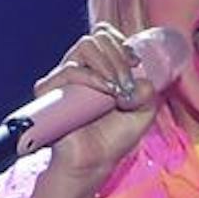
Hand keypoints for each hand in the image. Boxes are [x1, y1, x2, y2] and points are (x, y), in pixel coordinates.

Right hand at [27, 23, 159, 191]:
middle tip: (127, 82)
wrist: (94, 163)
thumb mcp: (144, 112)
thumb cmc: (114, 138)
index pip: (105, 34)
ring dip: (109, 64)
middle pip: (97, 36)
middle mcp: (79, 68)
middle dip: (119, 56)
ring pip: (86, 45)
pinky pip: (71, 70)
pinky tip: (106, 92)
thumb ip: (149, 91)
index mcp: (98, 67)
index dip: (122, 43)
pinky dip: (93, 78)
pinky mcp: (49, 90)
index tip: (135, 63)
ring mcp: (63, 78)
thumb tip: (142, 79)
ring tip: (117, 89)